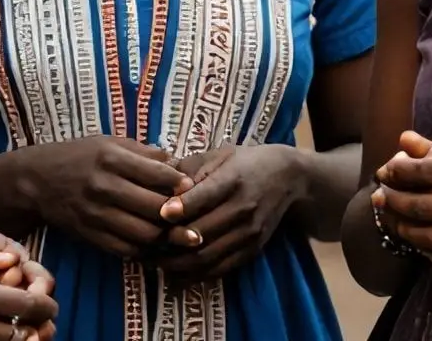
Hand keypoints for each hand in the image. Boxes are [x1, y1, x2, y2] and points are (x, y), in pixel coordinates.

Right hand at [18, 136, 193, 257]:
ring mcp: (95, 214)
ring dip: (164, 234)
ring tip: (171, 228)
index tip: (190, 186)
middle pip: (156, 208)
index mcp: (111, 158)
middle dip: (178, 213)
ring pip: (145, 234)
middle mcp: (103, 186)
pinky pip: (127, 249)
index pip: (159, 175)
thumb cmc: (78, 156)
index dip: (181, 184)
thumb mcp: (109, 142)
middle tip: (187, 212)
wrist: (36, 180)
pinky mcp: (90, 235)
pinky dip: (144, 248)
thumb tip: (178, 165)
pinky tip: (150, 239)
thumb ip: (144, 153)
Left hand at [155, 145, 302, 279]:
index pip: (203, 197)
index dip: (179, 208)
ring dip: (176, 264)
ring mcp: (249, 232)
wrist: (288, 178)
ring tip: (152, 262)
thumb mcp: (219, 155)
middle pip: (201, 233)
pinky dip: (195, 275)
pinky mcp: (252, 249)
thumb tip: (156, 184)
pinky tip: (175, 273)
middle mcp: (242, 208)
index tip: (158, 213)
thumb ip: (188, 169)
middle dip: (168, 243)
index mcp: (232, 179)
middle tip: (142, 245)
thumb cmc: (245, 162)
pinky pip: (220, 269)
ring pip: (207, 256)